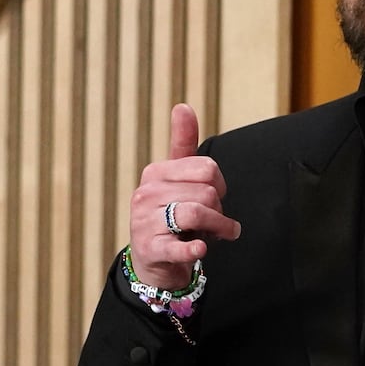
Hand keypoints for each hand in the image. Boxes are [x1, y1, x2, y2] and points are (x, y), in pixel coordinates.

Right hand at [129, 104, 241, 289]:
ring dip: (217, 229)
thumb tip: (183, 106)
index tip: (214, 197)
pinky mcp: (150, 249)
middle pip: (206, 193)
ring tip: (215, 236)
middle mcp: (146, 193)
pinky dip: (193, 249)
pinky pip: (178, 246)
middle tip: (213, 223)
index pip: (207, 169)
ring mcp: (144, 222)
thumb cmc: (169, 214)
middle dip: (219, 211)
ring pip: (196, 214)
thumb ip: (182, 143)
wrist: (152, 259)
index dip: (219, 186)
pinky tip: (199, 249)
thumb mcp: (176, 178)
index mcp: (156, 172)